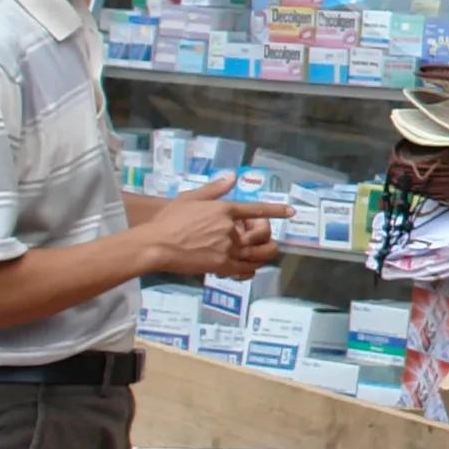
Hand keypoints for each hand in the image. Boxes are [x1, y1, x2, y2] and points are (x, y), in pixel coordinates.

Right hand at [141, 176, 276, 280]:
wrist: (156, 245)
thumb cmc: (169, 220)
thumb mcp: (189, 198)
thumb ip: (214, 189)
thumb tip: (232, 177)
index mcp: (225, 210)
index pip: (256, 209)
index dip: (275, 210)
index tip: (291, 211)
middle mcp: (231, 229)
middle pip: (260, 235)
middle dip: (266, 237)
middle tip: (261, 239)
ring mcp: (227, 248)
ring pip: (256, 255)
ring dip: (264, 255)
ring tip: (264, 255)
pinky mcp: (221, 266)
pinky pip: (244, 269)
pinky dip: (250, 270)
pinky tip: (250, 269)